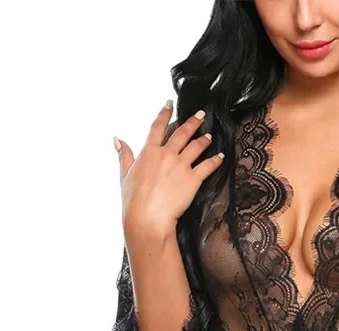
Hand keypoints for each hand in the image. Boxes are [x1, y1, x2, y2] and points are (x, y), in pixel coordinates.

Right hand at [114, 99, 224, 239]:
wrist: (148, 217)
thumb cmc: (134, 200)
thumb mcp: (125, 175)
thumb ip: (124, 155)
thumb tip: (117, 139)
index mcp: (149, 152)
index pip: (157, 127)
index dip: (164, 113)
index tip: (169, 104)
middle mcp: (166, 155)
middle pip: (182, 133)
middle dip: (192, 121)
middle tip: (200, 114)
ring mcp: (181, 166)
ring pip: (196, 147)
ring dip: (204, 139)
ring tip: (209, 136)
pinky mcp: (193, 179)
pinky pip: (208, 166)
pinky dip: (216, 160)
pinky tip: (221, 157)